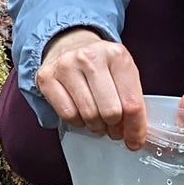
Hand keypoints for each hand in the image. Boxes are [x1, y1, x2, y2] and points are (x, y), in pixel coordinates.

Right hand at [35, 30, 147, 146]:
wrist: (70, 44)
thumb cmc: (101, 64)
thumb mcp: (123, 73)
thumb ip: (132, 100)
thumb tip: (136, 136)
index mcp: (117, 55)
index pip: (132, 103)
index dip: (135, 128)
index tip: (135, 141)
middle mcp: (91, 57)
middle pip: (111, 112)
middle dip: (114, 127)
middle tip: (114, 127)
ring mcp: (67, 66)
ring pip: (89, 115)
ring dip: (96, 126)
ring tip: (98, 120)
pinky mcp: (47, 77)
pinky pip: (68, 115)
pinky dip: (77, 122)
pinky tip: (81, 114)